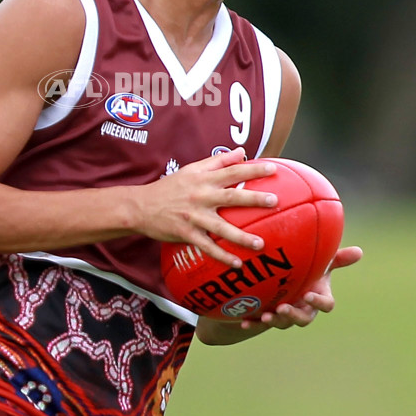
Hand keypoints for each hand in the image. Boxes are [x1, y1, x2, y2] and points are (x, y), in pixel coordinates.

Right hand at [135, 147, 277, 266]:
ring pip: (221, 227)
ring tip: (260, 244)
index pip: (232, 171)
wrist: (141, 206)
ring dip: (241, 236)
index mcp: (203, 179)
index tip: (273, 169)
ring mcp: (193, 217)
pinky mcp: (186, 233)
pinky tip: (237, 264)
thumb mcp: (192, 169)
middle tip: (274, 201)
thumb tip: (241, 152)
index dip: (252, 170)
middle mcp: (200, 197)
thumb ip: (218, 161)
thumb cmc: (169, 187)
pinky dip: (221, 256)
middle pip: (230, 197)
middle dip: (253, 199)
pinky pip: (207, 247)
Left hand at [238, 245, 363, 331]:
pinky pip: (262, 322)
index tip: (308, 294)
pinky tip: (244, 322)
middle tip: (282, 308)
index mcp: (319, 296)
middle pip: (304, 318)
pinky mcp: (270, 315)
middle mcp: (305, 308)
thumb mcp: (322, 261)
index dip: (318, 302)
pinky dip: (254, 322)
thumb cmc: (309, 268)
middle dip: (293, 315)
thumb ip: (338, 258)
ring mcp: (287, 314)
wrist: (286, 278)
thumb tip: (360, 251)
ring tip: (266, 316)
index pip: (325, 304)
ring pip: (284, 323)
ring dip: (275, 320)